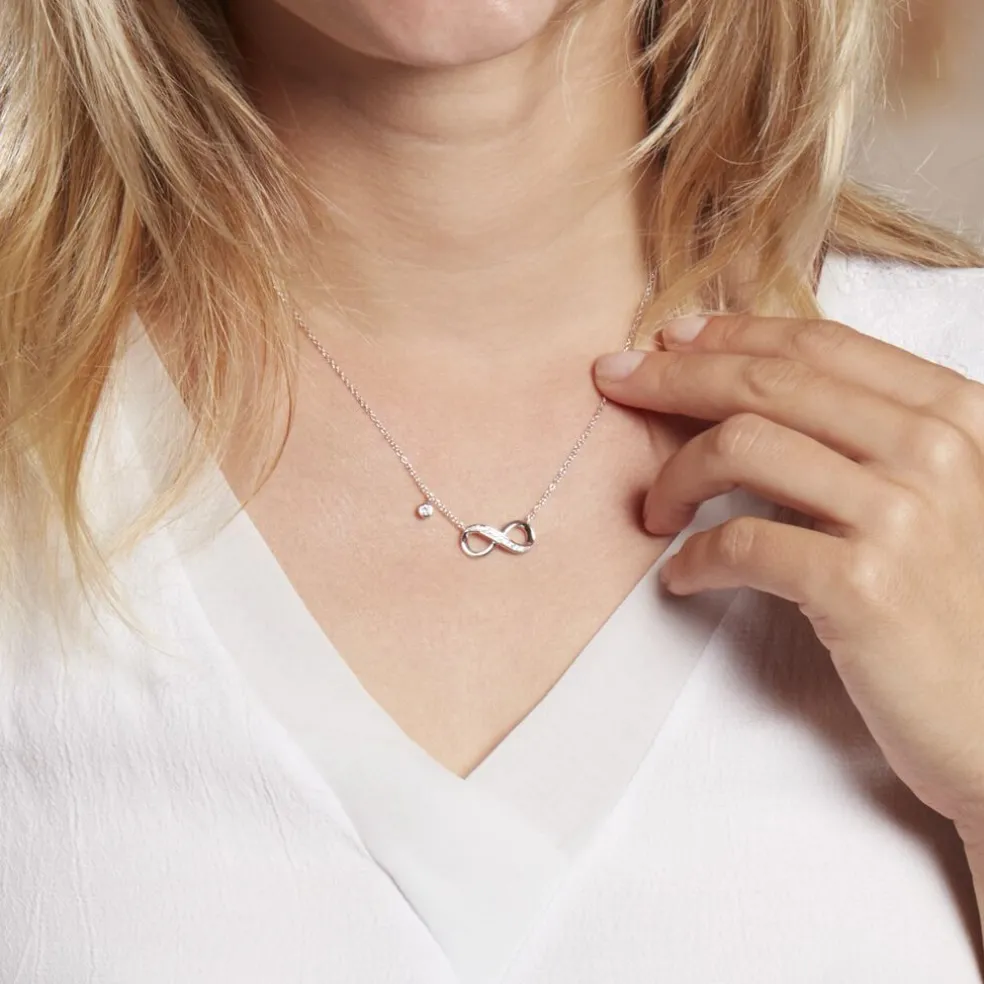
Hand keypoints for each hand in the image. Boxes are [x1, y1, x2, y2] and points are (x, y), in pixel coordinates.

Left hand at [594, 314, 983, 843]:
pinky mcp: (863, 584)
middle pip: (768, 383)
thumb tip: (746, 387)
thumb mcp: (933, 496)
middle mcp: (934, 449)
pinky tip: (681, 575)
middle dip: (674, 377)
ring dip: (674, 475)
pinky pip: (740, 541)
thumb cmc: (955, 607)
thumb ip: (865, 437)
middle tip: (614, 383)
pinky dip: (694, 556)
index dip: (730, 335)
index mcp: (954, 412)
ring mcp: (901, 514)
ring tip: (652, 511)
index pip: (818, 346)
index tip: (668, 341)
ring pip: (742, 446)